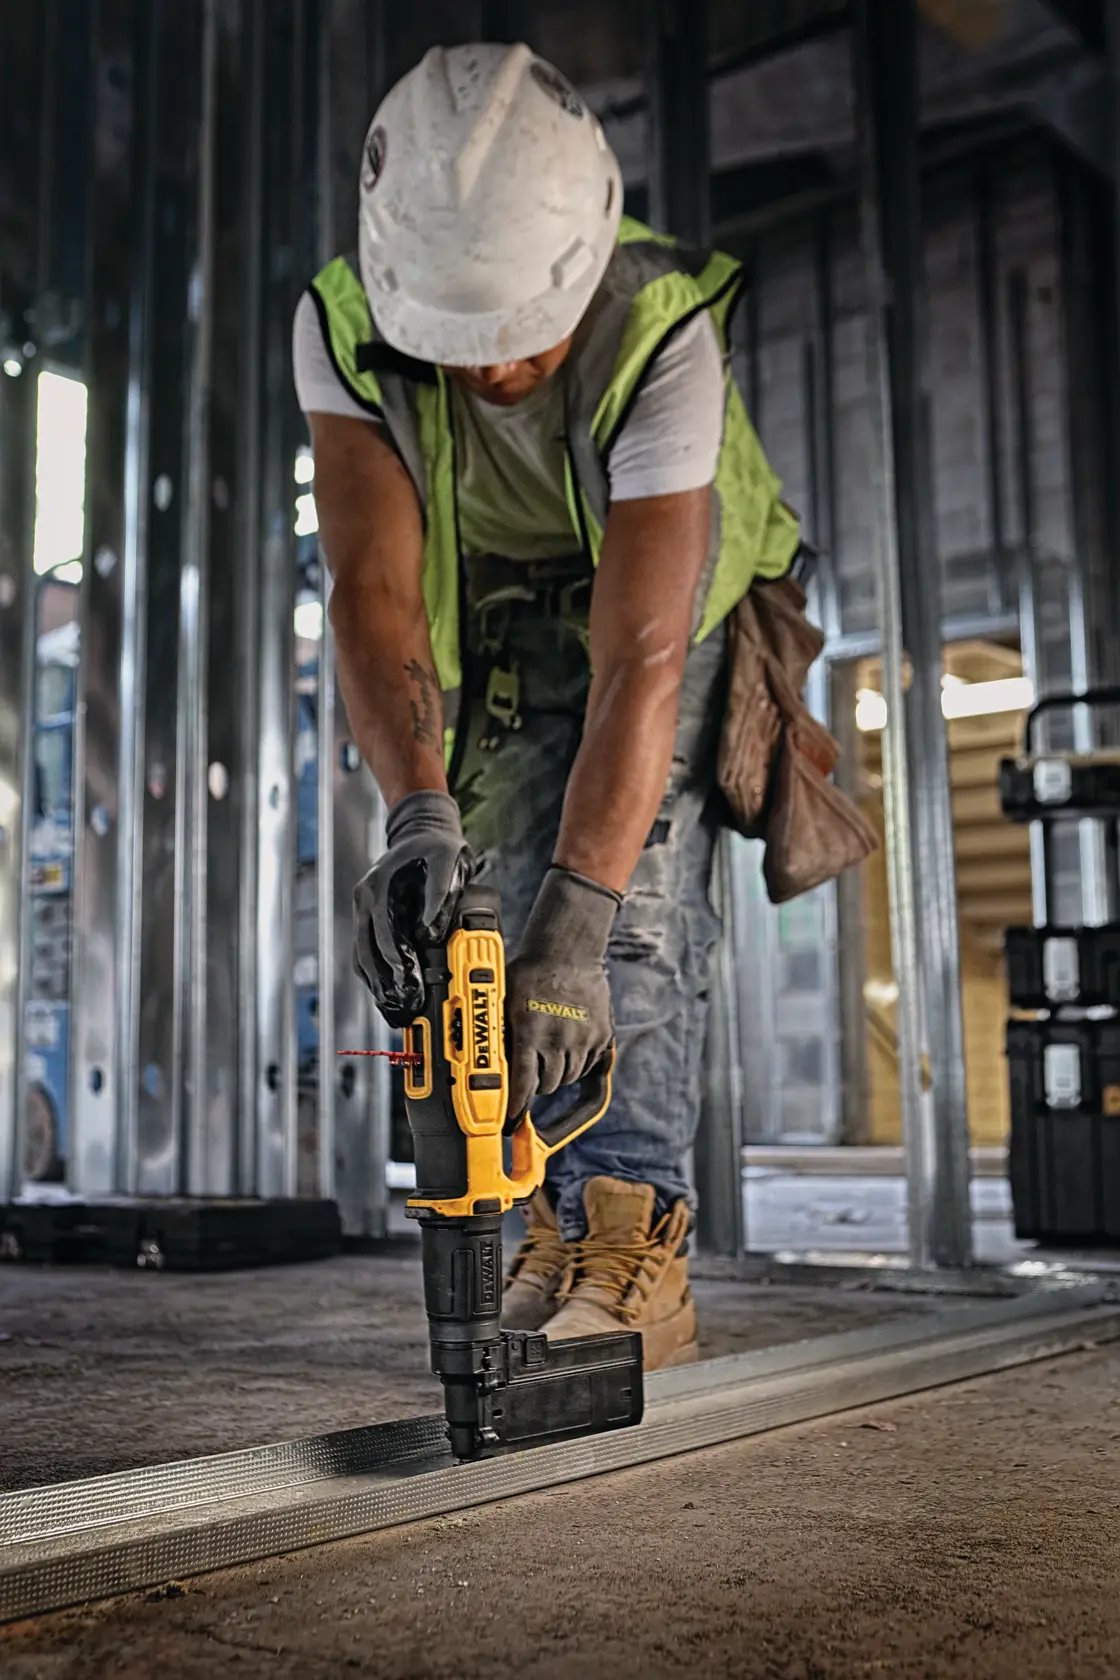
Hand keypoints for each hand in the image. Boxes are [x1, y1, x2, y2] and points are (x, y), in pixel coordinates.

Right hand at [353, 790, 472, 1025]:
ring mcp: (365, 911)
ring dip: (376, 984)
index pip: (382, 933)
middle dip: (383, 982)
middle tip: (403, 1005)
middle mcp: (365, 901)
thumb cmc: (436, 845)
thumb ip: (440, 894)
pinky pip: (366, 953)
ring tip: (394, 1009)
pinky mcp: (372, 920)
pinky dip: (375, 975)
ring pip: (362, 956)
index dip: (396, 961)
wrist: (422, 830)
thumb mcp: (447, 860)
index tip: (410, 982)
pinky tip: (388, 994)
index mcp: (378, 888)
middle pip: (365, 951)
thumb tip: (430, 932)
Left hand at [505, 866, 619, 1122]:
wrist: (569, 950)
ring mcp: (582, 1038)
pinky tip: (567, 1048)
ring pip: (567, 1077)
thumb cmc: (530, 971)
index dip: (516, 1105)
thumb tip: (485, 1061)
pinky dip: (577, 1063)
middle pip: (546, 1085)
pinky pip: (588, 1064)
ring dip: (556, 1075)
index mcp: (530, 1031)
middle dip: (535, 1085)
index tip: (511, 1117)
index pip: (523, 1082)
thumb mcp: (505, 1001)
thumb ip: (501, 1032)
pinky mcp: (600, 1034)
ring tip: (548, 1057)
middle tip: (529, 1074)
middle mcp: (558, 1038)